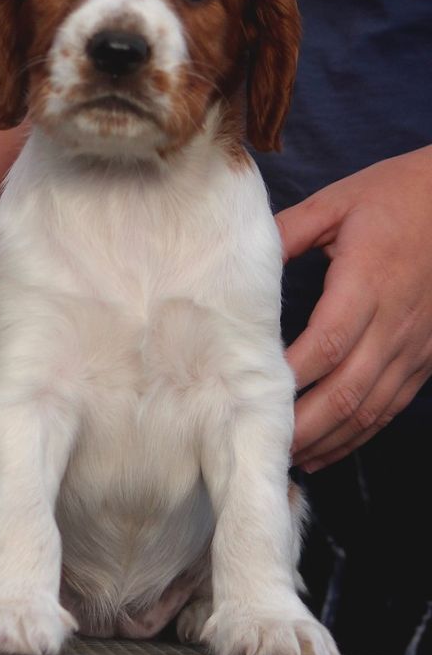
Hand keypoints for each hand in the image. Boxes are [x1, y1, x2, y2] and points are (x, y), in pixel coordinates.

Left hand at [277, 146, 431, 470]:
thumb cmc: (398, 196)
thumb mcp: (338, 202)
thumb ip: (289, 231)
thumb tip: (240, 259)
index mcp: (369, 281)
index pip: (328, 342)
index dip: (291, 376)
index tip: (250, 395)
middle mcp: (397, 321)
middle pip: (348, 389)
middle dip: (303, 423)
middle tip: (259, 443)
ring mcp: (417, 344)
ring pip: (371, 407)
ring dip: (328, 438)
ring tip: (285, 458)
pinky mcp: (427, 355)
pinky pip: (392, 405)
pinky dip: (358, 433)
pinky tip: (326, 448)